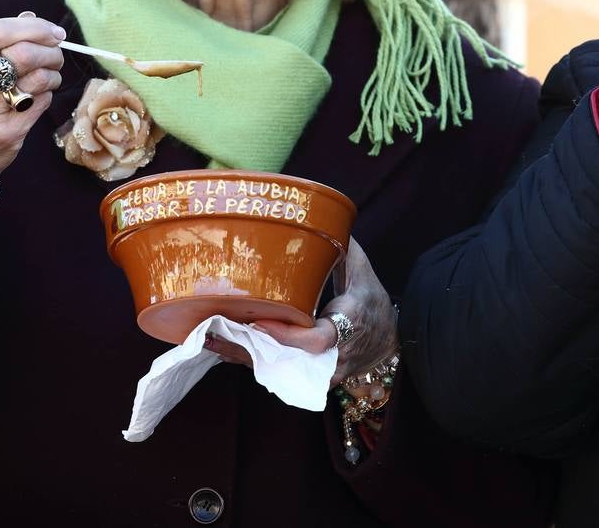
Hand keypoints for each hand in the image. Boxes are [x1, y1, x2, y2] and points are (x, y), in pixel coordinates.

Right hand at [0, 13, 64, 209]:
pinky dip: (49, 95)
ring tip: (48, 78)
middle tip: (56, 55)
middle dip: (51, 51)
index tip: (53, 32)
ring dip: (54, 74)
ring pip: (39, 78)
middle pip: (23, 54)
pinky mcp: (6, 133)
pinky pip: (43, 101)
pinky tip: (38, 97)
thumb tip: (30, 18)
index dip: (33, 27)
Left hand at [213, 239, 396, 386]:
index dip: (286, 334)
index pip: (315, 338)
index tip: (258, 320)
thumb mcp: (364, 274)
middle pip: (285, 357)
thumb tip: (320, 220)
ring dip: (243, 354)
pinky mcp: (309, 379)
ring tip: (210, 337)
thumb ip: (343, 250)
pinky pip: (279, 370)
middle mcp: (333, 354)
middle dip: (249, 347)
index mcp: (348, 324)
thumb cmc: (373, 304)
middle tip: (215, 329)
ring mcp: (320, 371)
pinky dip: (253, 359)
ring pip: (277, 368)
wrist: (387, 345)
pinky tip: (225, 346)